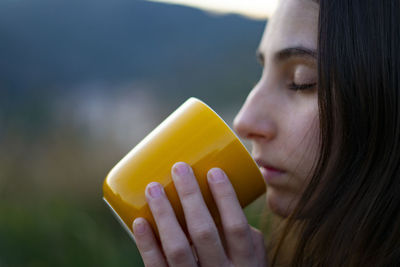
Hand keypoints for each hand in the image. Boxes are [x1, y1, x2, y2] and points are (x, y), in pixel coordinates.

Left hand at [132, 162, 266, 266]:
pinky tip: (139, 222)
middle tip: (179, 168)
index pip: (236, 227)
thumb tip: (225, 197)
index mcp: (245, 263)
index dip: (225, 198)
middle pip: (204, 232)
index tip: (214, 171)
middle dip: (190, 196)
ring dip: (164, 215)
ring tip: (153, 188)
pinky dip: (147, 244)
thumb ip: (244, 234)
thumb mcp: (253, 260)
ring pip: (177, 248)